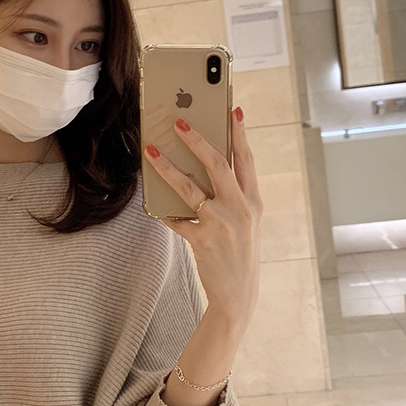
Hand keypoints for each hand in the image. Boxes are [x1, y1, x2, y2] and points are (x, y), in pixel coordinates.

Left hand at [143, 107, 262, 331]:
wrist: (239, 295)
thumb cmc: (239, 252)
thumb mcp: (246, 221)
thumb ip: (233, 195)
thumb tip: (206, 166)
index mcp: (253, 201)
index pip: (246, 159)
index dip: (239, 133)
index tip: (233, 109)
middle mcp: (240, 208)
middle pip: (218, 164)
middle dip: (197, 139)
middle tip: (179, 121)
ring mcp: (221, 224)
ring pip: (190, 187)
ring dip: (168, 167)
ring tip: (152, 152)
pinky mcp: (202, 240)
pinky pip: (176, 219)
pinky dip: (164, 213)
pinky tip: (154, 207)